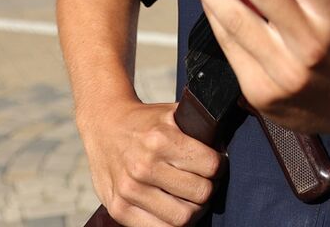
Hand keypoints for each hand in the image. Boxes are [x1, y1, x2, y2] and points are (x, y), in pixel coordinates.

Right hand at [78, 99, 221, 226]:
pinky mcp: (119, 209)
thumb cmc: (145, 121)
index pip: (210, 166)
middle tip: (205, 182)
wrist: (104, 125)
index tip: (216, 165)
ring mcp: (130, 191)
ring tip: (191, 198)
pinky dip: (173, 223)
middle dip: (208, 189)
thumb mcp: (172, 113)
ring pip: (183, 217)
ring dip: (194, 209)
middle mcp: (144, 167)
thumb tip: (225, 146)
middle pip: (200, 194)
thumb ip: (198, 127)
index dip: (219, 166)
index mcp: (161, 139)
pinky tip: (175, 208)